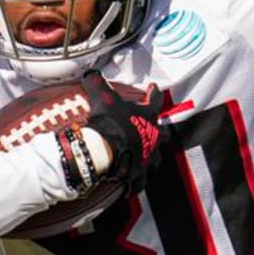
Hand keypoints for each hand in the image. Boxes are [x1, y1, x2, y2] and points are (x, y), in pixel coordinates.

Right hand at [77, 71, 166, 193]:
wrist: (107, 151)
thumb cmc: (109, 122)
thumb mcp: (102, 97)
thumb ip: (97, 83)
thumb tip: (91, 73)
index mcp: (148, 117)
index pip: (155, 100)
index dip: (154, 93)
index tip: (153, 88)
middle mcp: (154, 138)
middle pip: (163, 133)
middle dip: (159, 130)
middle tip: (154, 128)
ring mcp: (149, 157)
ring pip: (156, 156)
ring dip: (151, 153)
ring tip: (144, 154)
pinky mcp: (140, 174)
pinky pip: (140, 179)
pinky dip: (136, 179)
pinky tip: (132, 181)